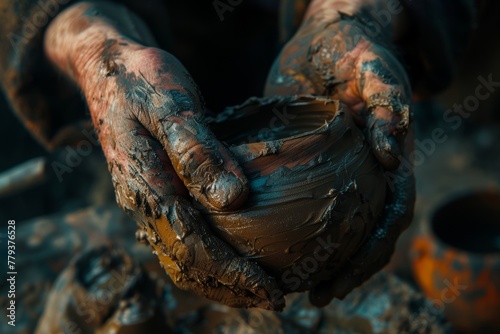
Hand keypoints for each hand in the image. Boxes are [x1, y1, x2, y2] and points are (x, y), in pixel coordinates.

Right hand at [45, 2, 282, 308]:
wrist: (107, 69)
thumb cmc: (142, 81)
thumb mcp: (169, 104)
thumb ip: (197, 150)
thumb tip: (235, 198)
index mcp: (148, 185)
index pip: (194, 248)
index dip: (234, 274)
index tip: (272, 290)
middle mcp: (144, 202)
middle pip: (187, 264)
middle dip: (231, 288)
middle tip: (275, 299)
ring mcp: (146, 200)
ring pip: (181, 257)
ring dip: (219, 280)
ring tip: (257, 289)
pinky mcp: (154, 192)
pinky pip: (178, 238)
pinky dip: (207, 259)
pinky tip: (230, 257)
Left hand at [265, 0, 414, 304]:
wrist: (328, 37)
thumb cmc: (353, 47)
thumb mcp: (372, 65)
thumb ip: (389, 102)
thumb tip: (395, 155)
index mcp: (390, 154)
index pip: (392, 212)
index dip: (373, 249)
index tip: (343, 278)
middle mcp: (369, 169)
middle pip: (368, 230)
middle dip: (348, 267)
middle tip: (318, 297)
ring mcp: (341, 170)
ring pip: (341, 223)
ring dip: (326, 260)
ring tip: (301, 290)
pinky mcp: (312, 164)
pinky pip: (310, 202)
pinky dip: (300, 230)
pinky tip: (277, 248)